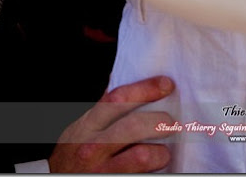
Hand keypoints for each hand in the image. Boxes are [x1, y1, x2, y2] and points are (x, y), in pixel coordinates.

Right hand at [49, 76, 175, 172]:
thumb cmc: (73, 153)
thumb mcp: (82, 127)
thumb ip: (102, 108)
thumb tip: (122, 79)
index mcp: (89, 125)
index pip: (118, 99)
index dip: (144, 89)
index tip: (166, 84)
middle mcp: (94, 146)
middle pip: (133, 126)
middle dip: (158, 122)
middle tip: (172, 123)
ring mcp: (102, 170)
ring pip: (141, 157)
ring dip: (160, 154)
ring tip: (164, 153)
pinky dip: (152, 173)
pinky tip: (156, 171)